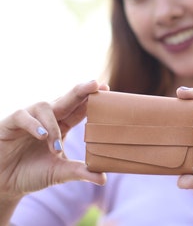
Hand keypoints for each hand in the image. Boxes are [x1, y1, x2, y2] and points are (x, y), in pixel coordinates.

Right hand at [0, 80, 106, 201]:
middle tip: (95, 84)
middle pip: (67, 98)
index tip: (106, 89)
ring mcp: (30, 118)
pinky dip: (33, 124)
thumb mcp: (60, 172)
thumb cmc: (33, 173)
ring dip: (53, 126)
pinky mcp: (12, 122)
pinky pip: (23, 115)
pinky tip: (42, 135)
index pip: (79, 108)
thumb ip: (80, 173)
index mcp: (62, 125)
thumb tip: (104, 179)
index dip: (91, 98)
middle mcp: (49, 117)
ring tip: (56, 148)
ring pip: (46, 107)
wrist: (5, 184)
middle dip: (81, 90)